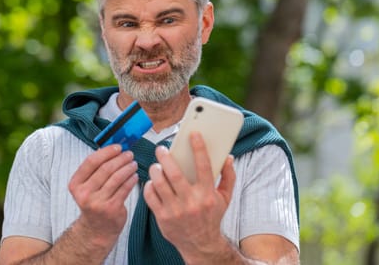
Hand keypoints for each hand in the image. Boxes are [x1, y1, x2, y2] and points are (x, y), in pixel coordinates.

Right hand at [68, 145, 137, 246]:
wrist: (97, 228)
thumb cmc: (95, 201)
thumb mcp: (88, 186)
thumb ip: (96, 169)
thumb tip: (112, 147)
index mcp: (75, 184)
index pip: (90, 162)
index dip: (106, 152)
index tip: (118, 147)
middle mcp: (84, 194)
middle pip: (105, 168)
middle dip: (120, 159)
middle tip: (129, 154)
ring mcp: (97, 202)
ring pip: (116, 178)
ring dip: (127, 168)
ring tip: (133, 164)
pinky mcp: (111, 208)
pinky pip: (124, 188)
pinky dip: (131, 180)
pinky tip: (135, 176)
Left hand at [143, 132, 235, 261]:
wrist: (200, 245)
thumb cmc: (211, 217)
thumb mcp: (225, 198)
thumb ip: (228, 176)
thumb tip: (228, 157)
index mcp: (207, 194)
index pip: (203, 166)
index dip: (198, 147)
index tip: (193, 134)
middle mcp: (191, 202)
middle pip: (174, 172)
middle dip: (166, 156)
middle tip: (161, 149)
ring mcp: (175, 210)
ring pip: (159, 182)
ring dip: (155, 169)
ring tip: (156, 165)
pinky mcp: (162, 217)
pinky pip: (150, 196)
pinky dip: (149, 185)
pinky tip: (153, 181)